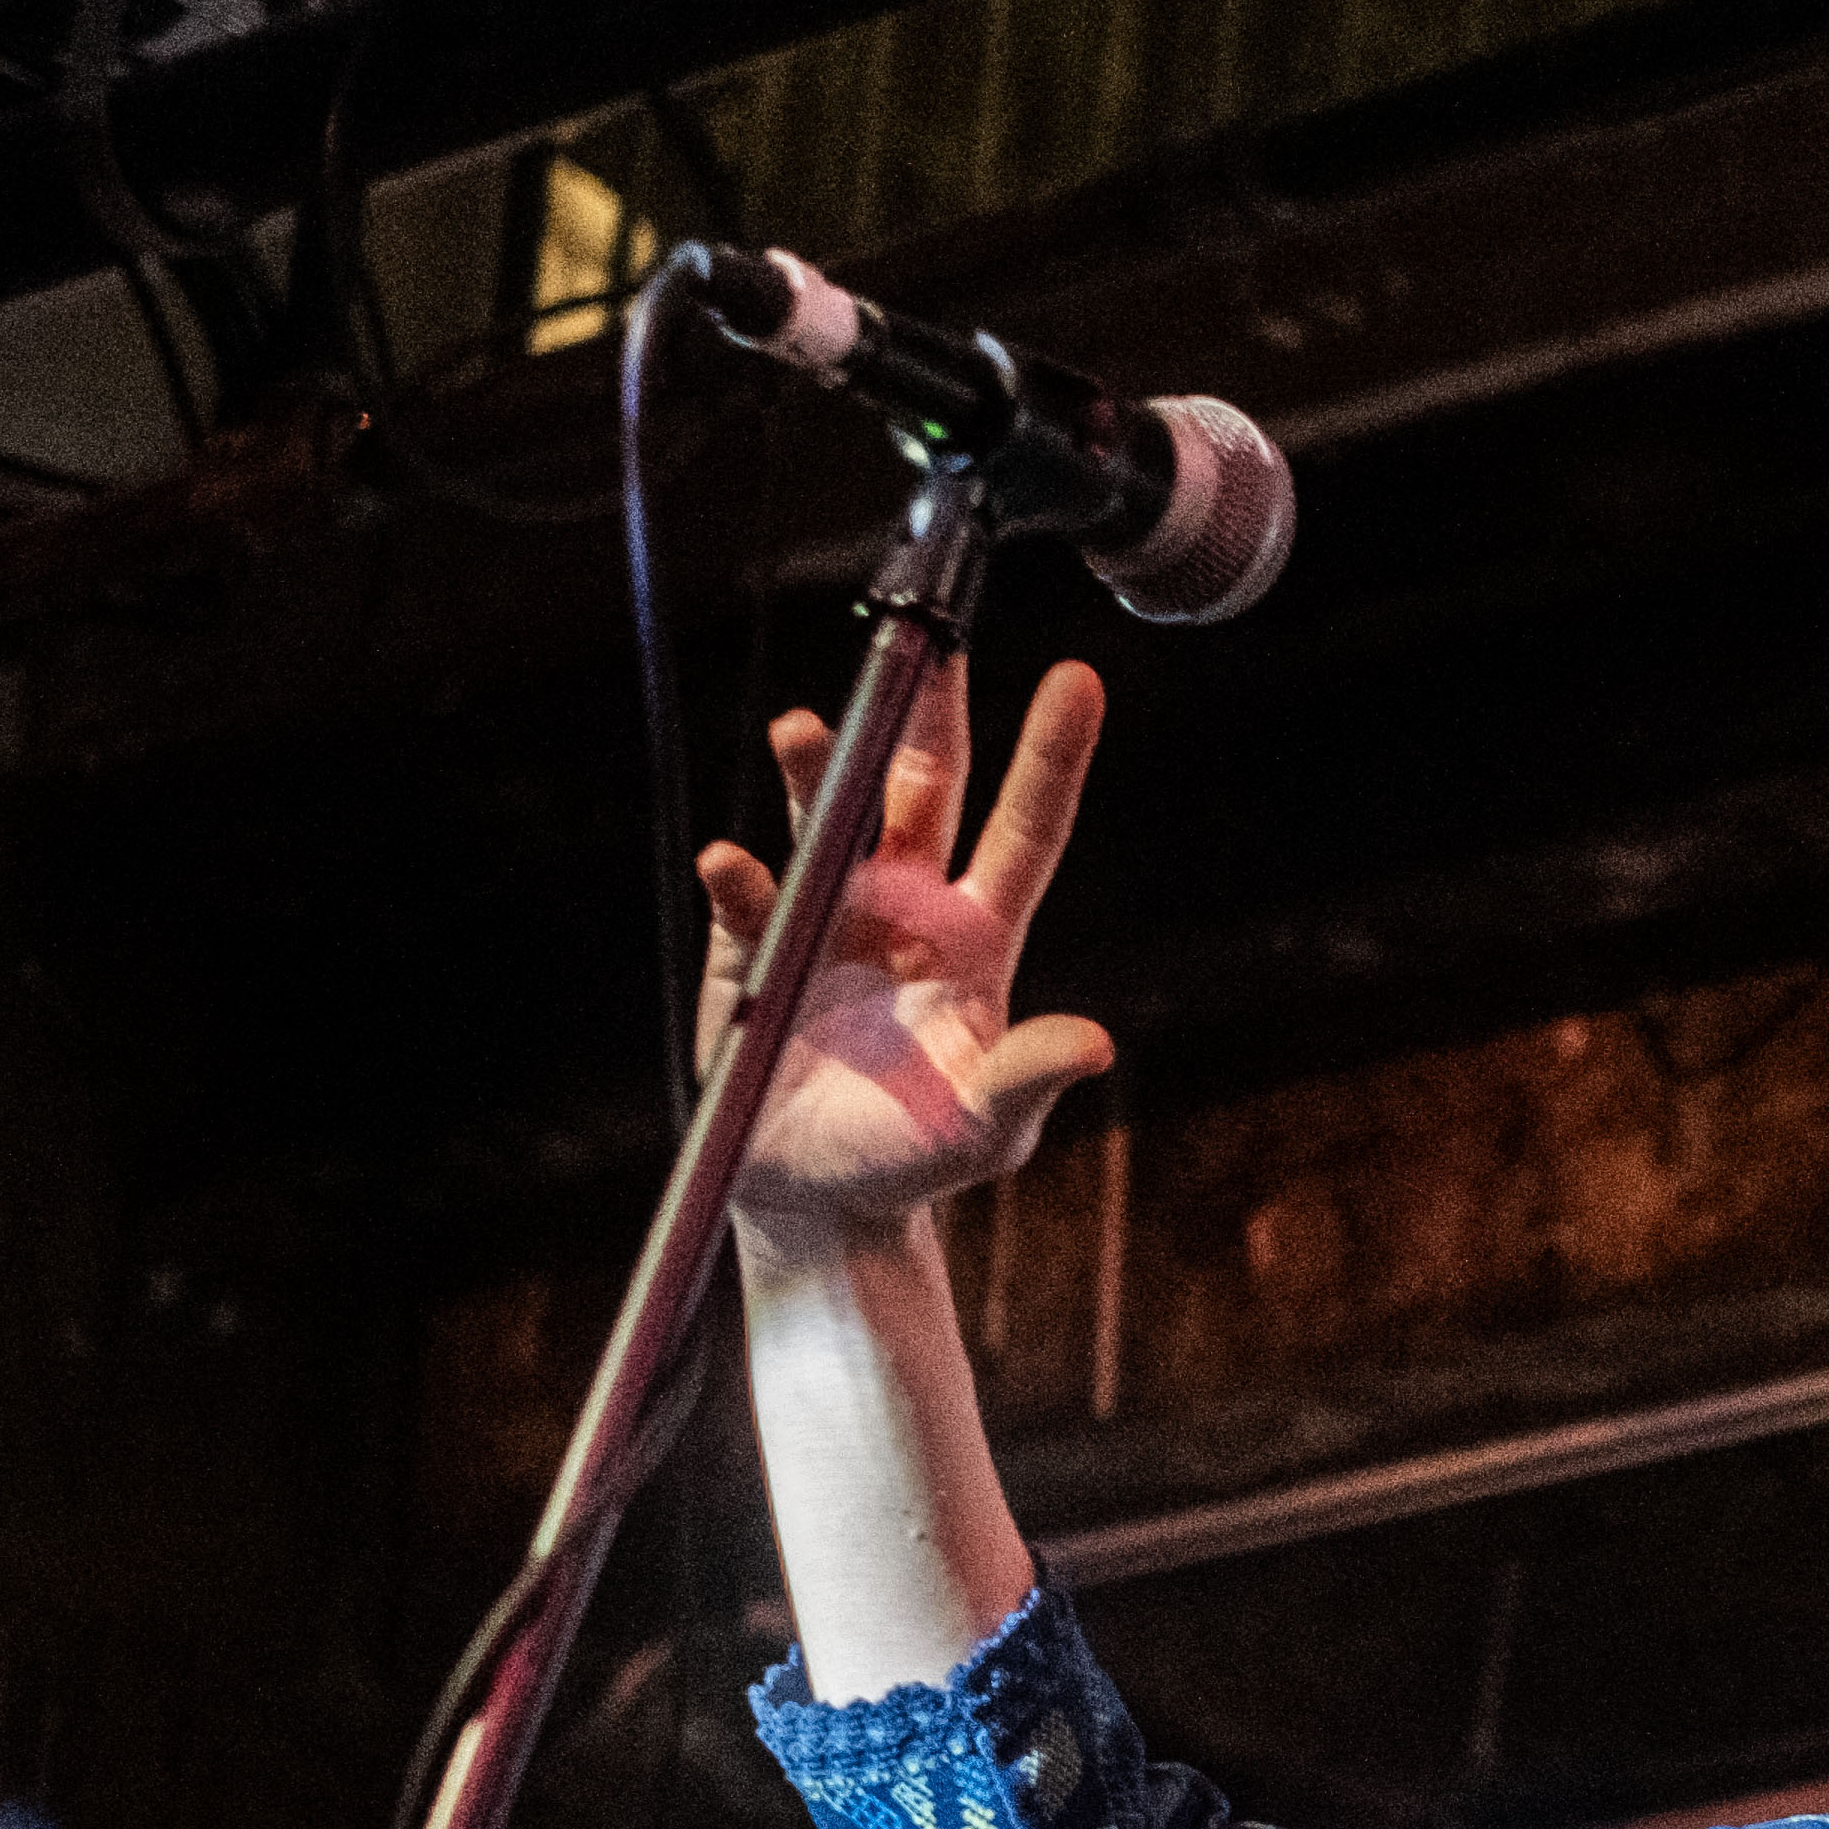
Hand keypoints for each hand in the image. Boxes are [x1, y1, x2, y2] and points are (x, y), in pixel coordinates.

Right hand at [708, 654, 1113, 1257]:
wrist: (822, 1193)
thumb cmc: (921, 1152)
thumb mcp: (989, 1124)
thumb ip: (1028, 1075)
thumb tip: (1093, 1045)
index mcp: (979, 932)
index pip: (1026, 828)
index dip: (1053, 756)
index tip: (1080, 677)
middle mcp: (907, 903)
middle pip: (921, 786)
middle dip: (924, 710)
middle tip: (925, 635)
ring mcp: (829, 915)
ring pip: (827, 818)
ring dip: (813, 772)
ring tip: (801, 728)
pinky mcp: (756, 948)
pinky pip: (750, 899)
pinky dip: (742, 882)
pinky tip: (735, 868)